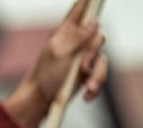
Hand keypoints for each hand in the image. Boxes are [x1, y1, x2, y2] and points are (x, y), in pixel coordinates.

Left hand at [3, 0, 107, 127]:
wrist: (40, 102)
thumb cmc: (44, 77)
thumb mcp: (59, 54)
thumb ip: (77, 37)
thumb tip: (94, 22)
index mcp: (64, 33)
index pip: (79, 10)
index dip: (88, 1)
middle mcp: (75, 43)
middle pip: (97, 37)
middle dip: (92, 54)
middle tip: (82, 67)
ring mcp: (82, 59)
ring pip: (101, 58)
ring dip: (96, 75)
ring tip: (88, 87)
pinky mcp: (86, 74)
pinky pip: (100, 74)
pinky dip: (95, 86)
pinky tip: (87, 95)